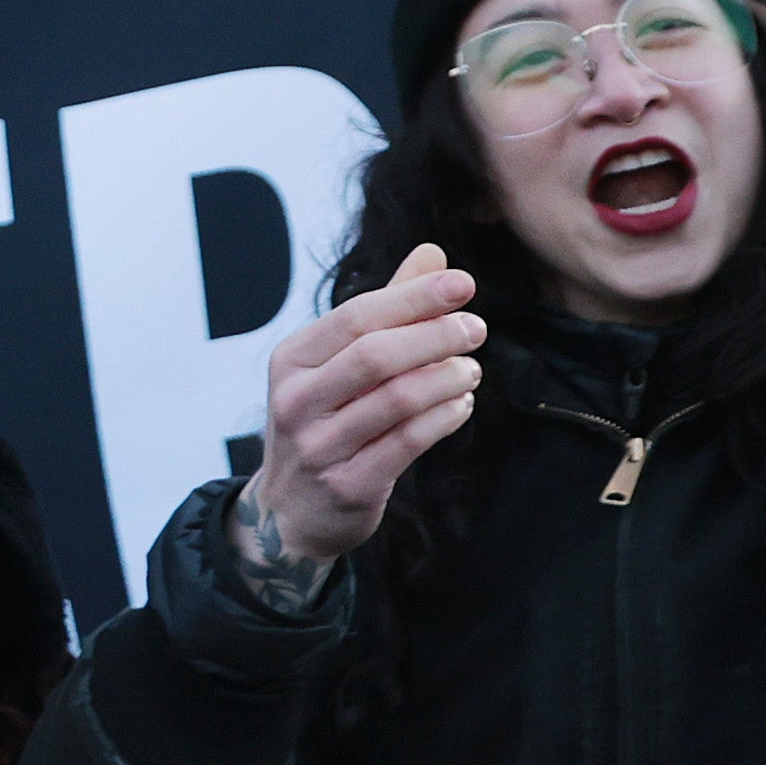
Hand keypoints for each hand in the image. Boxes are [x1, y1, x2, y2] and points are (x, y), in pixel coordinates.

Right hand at [238, 243, 487, 585]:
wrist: (290, 510)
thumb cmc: (323, 420)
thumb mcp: (336, 363)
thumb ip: (386, 308)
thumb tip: (434, 254)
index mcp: (292, 359)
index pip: (357, 315)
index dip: (414, 297)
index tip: (463, 284)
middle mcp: (297, 400)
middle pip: (375, 355)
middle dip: (435, 335)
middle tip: (475, 328)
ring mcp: (320, 447)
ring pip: (397, 400)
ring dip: (446, 378)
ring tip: (471, 368)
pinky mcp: (348, 485)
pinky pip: (407, 443)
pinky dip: (444, 418)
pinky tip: (462, 404)